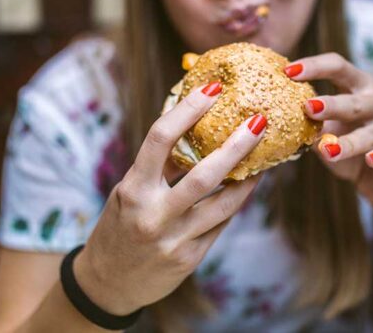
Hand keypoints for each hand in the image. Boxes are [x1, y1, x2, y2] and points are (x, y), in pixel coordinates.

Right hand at [74, 82, 266, 314]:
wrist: (107, 283)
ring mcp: (174, 239)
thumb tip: (195, 127)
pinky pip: (221, 225)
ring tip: (264, 158)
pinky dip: (235, 203)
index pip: (160, 139)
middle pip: (204, 174)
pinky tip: (246, 187)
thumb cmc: (119, 225)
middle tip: (260, 120)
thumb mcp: (129, 192)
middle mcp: (153, 214)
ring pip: (225, 204)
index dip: (189, 109)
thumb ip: (159, 167)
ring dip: (249, 178)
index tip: (213, 89)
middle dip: (237, 145)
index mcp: (133, 188)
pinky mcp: (190, 258)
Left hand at [284, 53, 372, 208]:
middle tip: (309, 108)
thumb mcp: (328, 136)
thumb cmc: (350, 153)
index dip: (315, 66)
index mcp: (360, 87)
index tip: (288, 71)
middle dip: (331, 105)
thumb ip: (312, 126)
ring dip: (350, 143)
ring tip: (329, 151)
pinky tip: (372, 160)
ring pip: (372, 132)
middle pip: (355, 100)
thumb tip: (279, 119)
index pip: (338, 67)